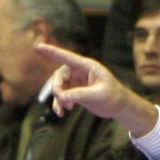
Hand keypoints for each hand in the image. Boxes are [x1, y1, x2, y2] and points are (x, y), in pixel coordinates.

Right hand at [36, 41, 157, 136]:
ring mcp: (77, 82)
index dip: (52, 52)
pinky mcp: (76, 92)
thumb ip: (80, 95)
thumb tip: (62, 98)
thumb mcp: (98, 95)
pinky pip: (63, 96)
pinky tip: (62, 113)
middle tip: (62, 100)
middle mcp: (80, 72)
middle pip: (60, 76)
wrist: (120, 107)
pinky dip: (60, 104)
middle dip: (57, 88)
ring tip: (61, 112)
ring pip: (59, 87)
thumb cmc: (114, 97)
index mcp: (87, 66)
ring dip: (57, 99)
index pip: (66, 57)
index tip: (39, 47)